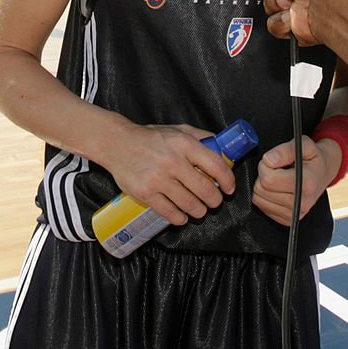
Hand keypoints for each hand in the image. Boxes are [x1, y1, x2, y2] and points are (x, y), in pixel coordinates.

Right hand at [106, 123, 236, 225]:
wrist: (118, 144)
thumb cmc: (152, 137)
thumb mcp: (179, 129)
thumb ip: (202, 137)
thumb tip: (224, 148)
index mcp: (184, 144)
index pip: (215, 165)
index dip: (227, 180)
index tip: (229, 188)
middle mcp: (172, 162)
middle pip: (205, 189)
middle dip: (215, 200)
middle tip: (216, 201)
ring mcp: (158, 179)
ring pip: (189, 204)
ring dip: (200, 211)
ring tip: (200, 210)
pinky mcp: (145, 193)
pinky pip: (169, 212)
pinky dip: (180, 218)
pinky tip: (183, 217)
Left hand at [252, 136, 340, 225]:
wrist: (323, 173)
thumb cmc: (313, 158)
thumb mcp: (304, 145)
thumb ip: (285, 150)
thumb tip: (269, 159)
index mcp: (306, 184)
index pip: (268, 179)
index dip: (266, 164)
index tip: (275, 160)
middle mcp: (301, 203)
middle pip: (261, 189)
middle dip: (264, 174)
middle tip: (278, 168)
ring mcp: (293, 214)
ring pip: (258, 199)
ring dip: (263, 186)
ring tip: (279, 178)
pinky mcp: (286, 220)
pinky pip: (261, 206)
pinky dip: (265, 196)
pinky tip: (278, 189)